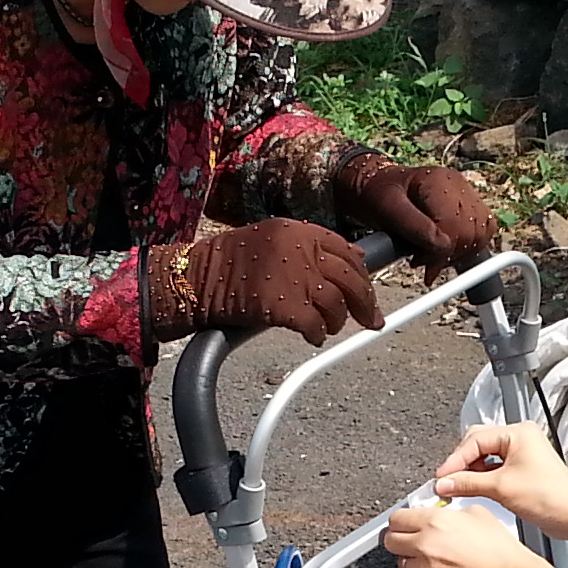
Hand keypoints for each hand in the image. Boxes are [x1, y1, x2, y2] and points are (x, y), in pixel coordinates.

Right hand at [149, 218, 381, 345]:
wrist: (196, 278)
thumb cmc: (229, 263)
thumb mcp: (271, 240)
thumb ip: (307, 248)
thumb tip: (350, 260)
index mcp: (298, 231)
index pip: (346, 251)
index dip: (362, 274)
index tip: (367, 289)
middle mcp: (300, 249)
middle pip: (350, 277)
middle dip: (365, 301)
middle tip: (371, 318)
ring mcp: (292, 277)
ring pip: (336, 303)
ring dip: (337, 320)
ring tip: (328, 327)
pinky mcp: (282, 305)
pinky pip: (315, 325)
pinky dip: (318, 334)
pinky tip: (312, 337)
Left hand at [341, 159, 494, 271]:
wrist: (376, 187)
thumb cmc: (377, 194)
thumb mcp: (386, 208)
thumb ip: (413, 226)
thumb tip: (440, 247)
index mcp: (439, 181)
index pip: (454, 224)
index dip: (439, 251)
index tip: (419, 264)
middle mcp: (459, 186)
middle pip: (472, 232)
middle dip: (447, 255)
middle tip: (421, 262)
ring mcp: (467, 195)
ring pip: (481, 235)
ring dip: (457, 254)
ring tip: (430, 256)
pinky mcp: (470, 208)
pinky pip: (482, 234)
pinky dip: (466, 249)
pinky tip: (443, 251)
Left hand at [384, 500, 556, 567]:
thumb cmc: (500, 550)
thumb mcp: (477, 513)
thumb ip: (448, 512)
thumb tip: (435, 513)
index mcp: (434, 522)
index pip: (396, 519)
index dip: (401, 521)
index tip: (405, 525)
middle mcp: (425, 546)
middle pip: (391, 542)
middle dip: (401, 540)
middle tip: (415, 542)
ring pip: (403, 565)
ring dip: (414, 562)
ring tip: (437, 562)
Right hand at [431, 423, 567, 536]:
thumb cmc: (550, 498)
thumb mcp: (501, 488)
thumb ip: (467, 483)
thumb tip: (444, 483)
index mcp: (518, 433)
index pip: (475, 440)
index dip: (455, 460)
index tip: (441, 477)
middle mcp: (521, 437)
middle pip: (478, 444)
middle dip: (461, 463)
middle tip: (447, 482)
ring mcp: (522, 452)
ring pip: (485, 456)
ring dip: (471, 471)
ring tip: (458, 487)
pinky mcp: (523, 467)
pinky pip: (494, 467)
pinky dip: (482, 477)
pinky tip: (473, 488)